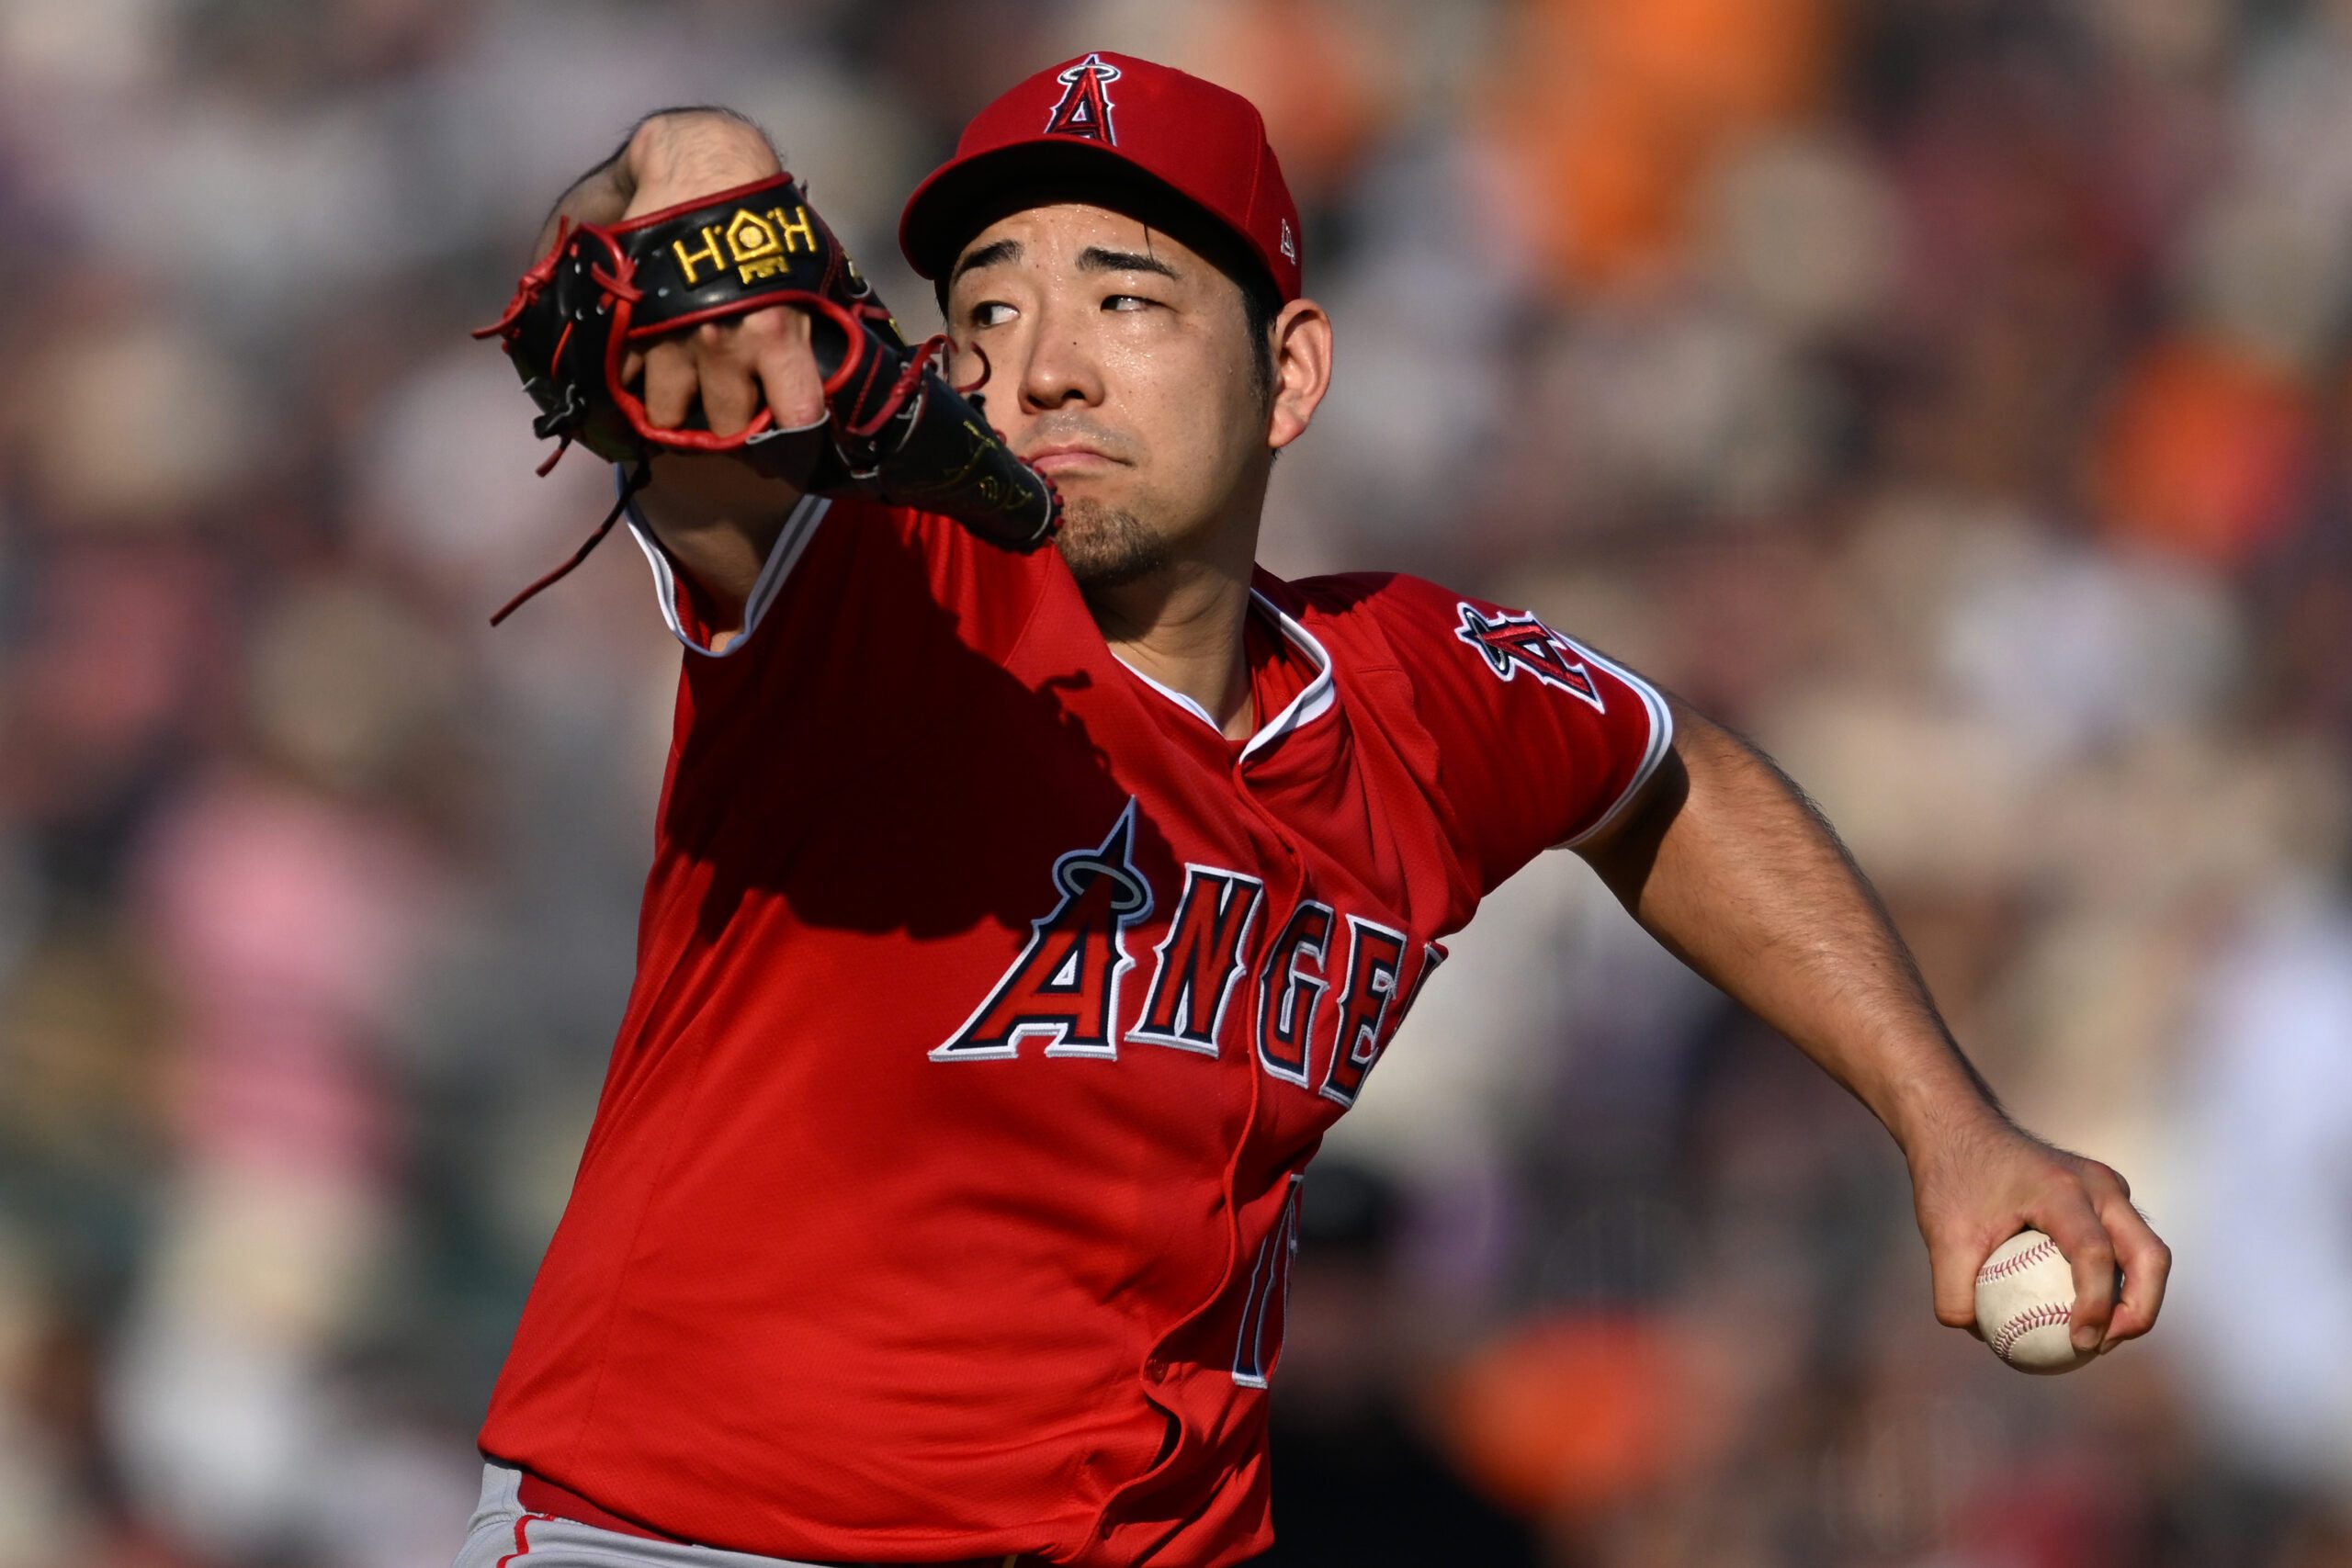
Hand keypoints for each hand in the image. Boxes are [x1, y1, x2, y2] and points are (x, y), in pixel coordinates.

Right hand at [615, 112, 827, 445]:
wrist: (701, 165)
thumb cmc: (762, 216)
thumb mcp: (805, 275)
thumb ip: (803, 333)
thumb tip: (813, 382)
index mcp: (773, 334)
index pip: (796, 420)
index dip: (795, 443)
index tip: (790, 445)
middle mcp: (721, 345)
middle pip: (726, 430)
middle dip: (730, 427)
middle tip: (731, 410)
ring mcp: (669, 338)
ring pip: (667, 416)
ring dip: (676, 411)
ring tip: (685, 393)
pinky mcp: (629, 323)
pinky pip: (625, 380)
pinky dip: (634, 381)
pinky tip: (649, 365)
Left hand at [1906, 1112, 2171, 1352]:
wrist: (1956, 1125)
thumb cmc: (1950, 1177)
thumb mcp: (1940, 1235)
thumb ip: (1954, 1292)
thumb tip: (1984, 1338)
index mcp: (2061, 1188)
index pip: (2095, 1253)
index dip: (2096, 1306)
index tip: (2080, 1343)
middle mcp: (2097, 1185)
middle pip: (2149, 1255)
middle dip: (2140, 1310)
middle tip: (2103, 1345)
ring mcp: (2107, 1188)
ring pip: (2146, 1251)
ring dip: (2135, 1299)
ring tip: (2096, 1338)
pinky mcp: (2104, 1197)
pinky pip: (2126, 1246)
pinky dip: (2118, 1282)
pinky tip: (2083, 1312)